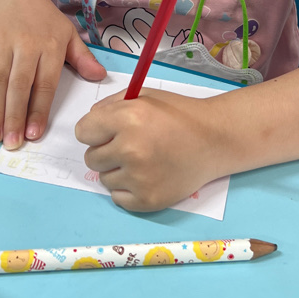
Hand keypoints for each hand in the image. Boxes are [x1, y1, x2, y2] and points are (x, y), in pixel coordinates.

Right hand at [0, 0, 105, 148]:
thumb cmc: (42, 18)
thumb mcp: (67, 33)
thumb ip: (82, 57)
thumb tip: (101, 77)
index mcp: (51, 46)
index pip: (45, 84)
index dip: (39, 110)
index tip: (34, 134)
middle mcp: (26, 45)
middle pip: (20, 86)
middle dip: (15, 116)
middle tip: (11, 144)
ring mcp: (1, 42)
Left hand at [74, 88, 225, 211]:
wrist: (215, 140)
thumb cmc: (179, 114)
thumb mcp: (144, 96)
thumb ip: (111, 105)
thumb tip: (90, 122)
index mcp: (128, 118)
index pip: (83, 132)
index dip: (95, 130)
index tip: (108, 131)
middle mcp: (131, 149)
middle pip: (90, 158)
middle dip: (105, 150)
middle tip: (129, 146)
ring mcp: (139, 178)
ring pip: (103, 179)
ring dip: (117, 170)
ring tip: (143, 160)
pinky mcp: (147, 200)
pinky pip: (117, 198)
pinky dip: (127, 189)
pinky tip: (147, 176)